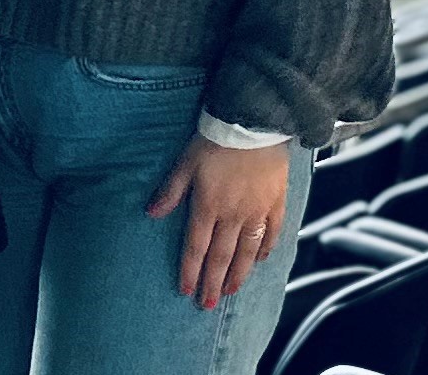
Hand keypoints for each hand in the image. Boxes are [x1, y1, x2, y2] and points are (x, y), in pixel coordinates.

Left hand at [147, 137, 289, 309]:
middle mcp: (233, 215)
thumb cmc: (216, 139)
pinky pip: (272, 233)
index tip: (185, 290)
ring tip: (230, 292)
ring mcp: (257, 211)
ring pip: (247, 252)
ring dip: (238, 275)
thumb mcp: (186, 162)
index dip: (190, 270)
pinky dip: (265, 250)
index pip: (196, 247)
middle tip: (207, 304)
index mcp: (208, 205)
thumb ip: (171, 191)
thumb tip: (151, 213)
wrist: (253, 123)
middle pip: (221, 256)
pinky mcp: (276, 203)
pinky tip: (261, 261)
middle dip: (213, 283)